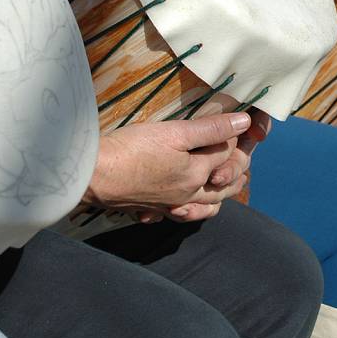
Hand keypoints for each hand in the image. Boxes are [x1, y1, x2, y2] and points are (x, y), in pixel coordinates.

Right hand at [83, 113, 252, 218]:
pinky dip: (189, 210)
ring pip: (203, 208)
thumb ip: (211, 128)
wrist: (91, 175)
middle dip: (235, 175)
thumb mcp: (175, 132)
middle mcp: (187, 195)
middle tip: (240, 162)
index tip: (237, 127)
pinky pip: (178, 215)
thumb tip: (245, 122)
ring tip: (220, 184)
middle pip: (222, 189)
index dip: (235, 141)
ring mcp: (168, 206)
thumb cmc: (132, 149)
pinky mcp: (150, 209)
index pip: (227, 158)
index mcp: (197, 175)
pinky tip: (183, 203)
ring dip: (217, 197)